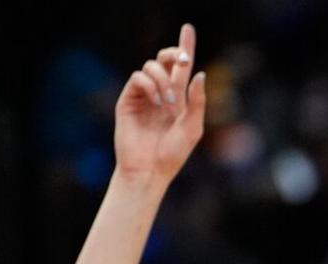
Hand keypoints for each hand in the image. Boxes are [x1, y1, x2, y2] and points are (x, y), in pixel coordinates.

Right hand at [114, 24, 205, 184]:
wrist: (150, 170)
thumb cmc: (173, 154)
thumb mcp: (192, 127)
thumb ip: (197, 101)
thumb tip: (199, 73)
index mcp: (178, 99)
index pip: (181, 68)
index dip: (184, 47)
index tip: (188, 29)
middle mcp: (160, 93)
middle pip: (164, 60)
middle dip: (174, 54)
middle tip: (182, 61)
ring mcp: (143, 95)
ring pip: (151, 66)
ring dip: (163, 80)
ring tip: (168, 103)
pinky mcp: (128, 100)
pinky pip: (137, 78)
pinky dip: (149, 85)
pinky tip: (156, 102)